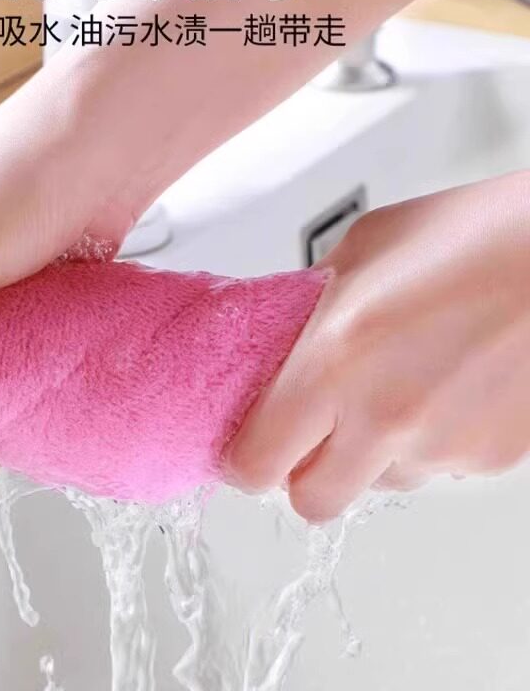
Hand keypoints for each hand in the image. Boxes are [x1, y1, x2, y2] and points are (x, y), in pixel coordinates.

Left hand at [224, 171, 529, 521]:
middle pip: (311, 501)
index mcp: (335, 359)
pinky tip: (441, 387)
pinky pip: (434, 469)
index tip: (246, 445)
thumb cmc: (477, 235)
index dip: (243, 460)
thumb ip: (308, 305)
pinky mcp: (491, 458)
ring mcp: (443, 445)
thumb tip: (281, 340)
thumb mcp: (363, 250)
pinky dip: (425, 443)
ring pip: (376, 485)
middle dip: (300, 472)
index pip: (256, 463)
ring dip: (368, 456)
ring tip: (392, 388)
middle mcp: (386, 415)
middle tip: (307, 432)